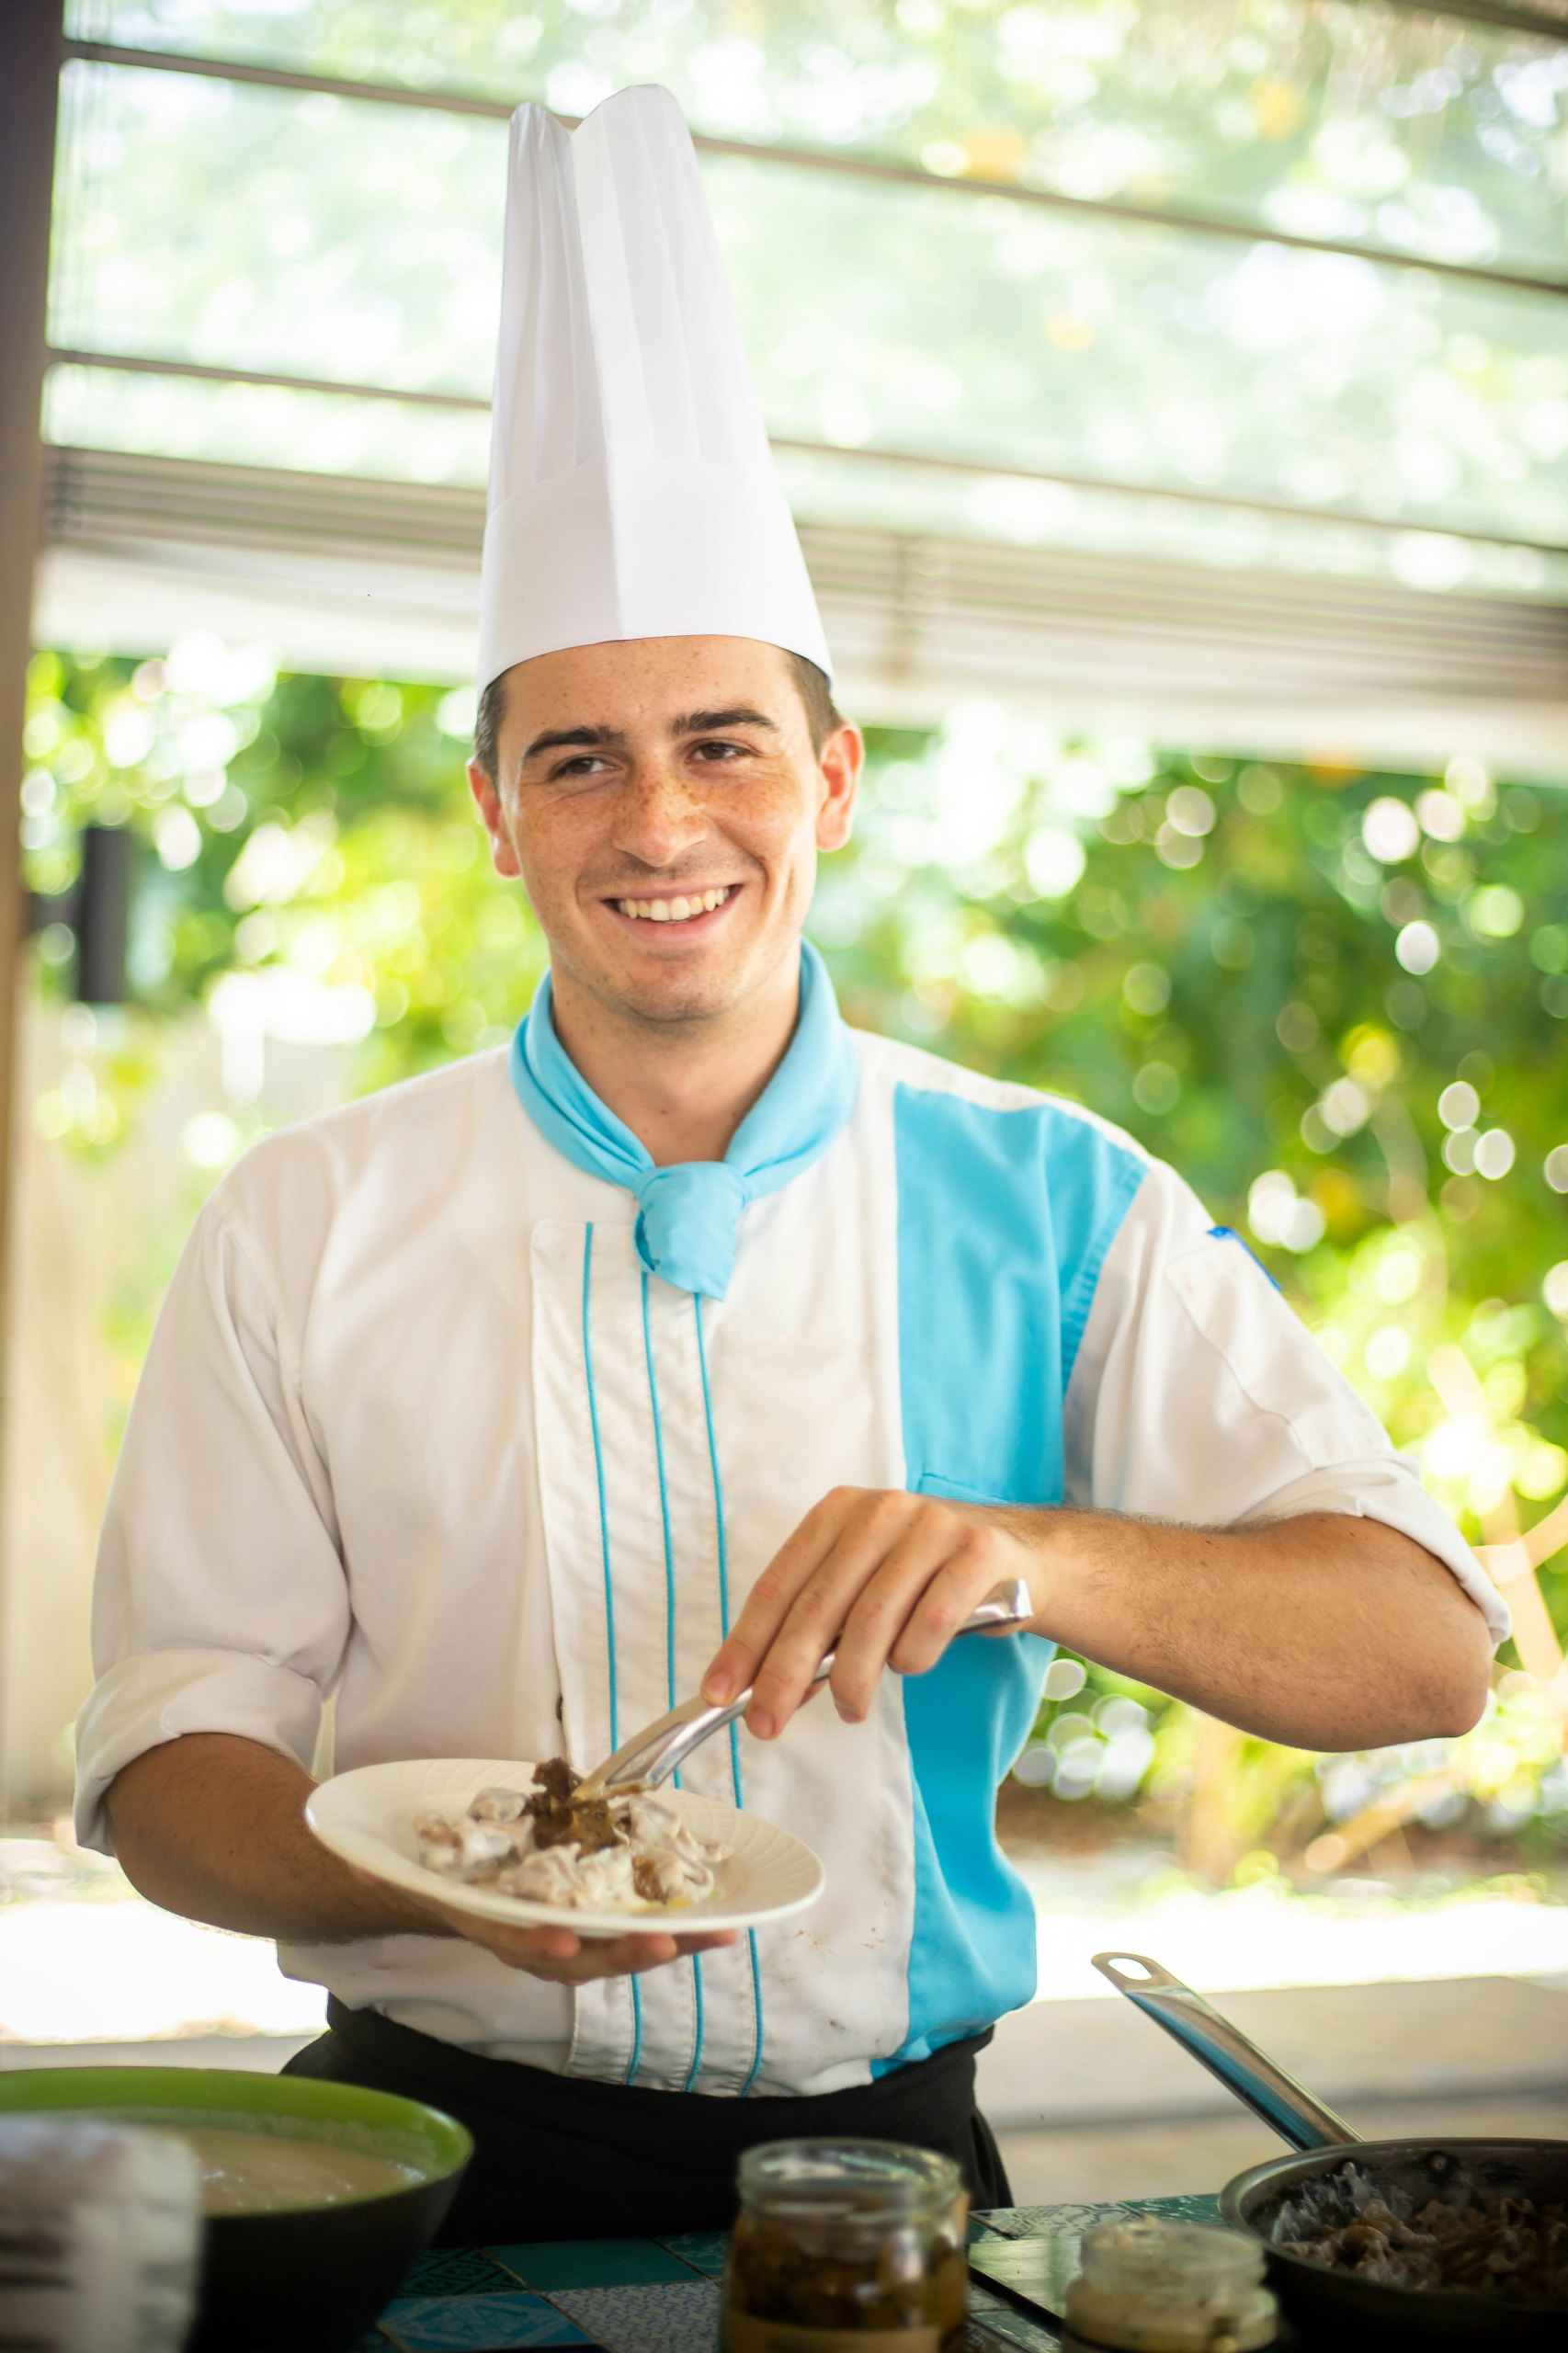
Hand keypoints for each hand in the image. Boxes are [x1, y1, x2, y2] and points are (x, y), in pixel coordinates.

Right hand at [350, 1869, 737, 1983]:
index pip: (509, 1939)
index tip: (564, 1944)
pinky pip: (623, 1929)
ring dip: (661, 1944)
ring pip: (612, 1949)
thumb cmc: (415, 1865)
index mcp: (481, 1920)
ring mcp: (552, 1932)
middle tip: (671, 1942)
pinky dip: (664, 1927)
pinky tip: (705, 1922)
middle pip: (579, 1953)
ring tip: (712, 1934)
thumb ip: (395, 1865)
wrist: (414, 1880)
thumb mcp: (397, 1863)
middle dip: (626, 1951)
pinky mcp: (576, 1918)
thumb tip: (378, 1864)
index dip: (537, 1944)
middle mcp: (522, 1935)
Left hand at [700, 1486, 1039, 1740]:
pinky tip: (909, 1665)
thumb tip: (767, 1689)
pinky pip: (930, 1623)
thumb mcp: (865, 1587)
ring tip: (850, 1709)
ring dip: (852, 1680)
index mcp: (838, 1511)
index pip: (778, 1585)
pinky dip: (912, 1659)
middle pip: (817, 1606)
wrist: (1020, 1558)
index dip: (745, 1643)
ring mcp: (932, 1527)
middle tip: (766, 1724)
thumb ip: (820, 1628)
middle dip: (785, 1675)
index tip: (719, 1693)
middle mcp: (881, 1510)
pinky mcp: (978, 1552)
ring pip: (871, 1621)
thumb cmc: (925, 1579)